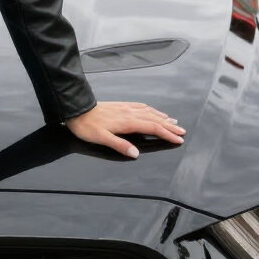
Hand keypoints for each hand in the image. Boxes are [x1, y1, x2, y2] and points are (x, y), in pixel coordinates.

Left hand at [65, 101, 184, 158]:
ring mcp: (124, 108)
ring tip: (172, 121)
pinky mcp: (119, 105)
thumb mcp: (101, 138)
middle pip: (154, 119)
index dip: (166, 134)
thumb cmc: (86, 125)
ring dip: (162, 117)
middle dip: (169, 126)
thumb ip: (119, 145)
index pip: (152, 128)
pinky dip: (149, 109)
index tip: (179, 140)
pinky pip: (139, 106)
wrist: (76, 108)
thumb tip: (136, 154)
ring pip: (148, 111)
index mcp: (127, 122)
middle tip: (182, 132)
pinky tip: (151, 110)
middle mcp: (128, 113)